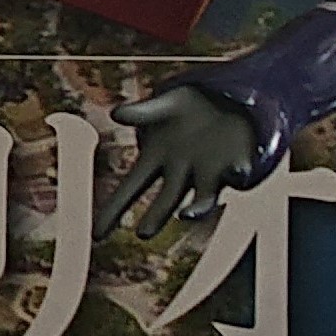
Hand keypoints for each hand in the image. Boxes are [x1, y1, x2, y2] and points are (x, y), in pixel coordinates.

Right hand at [100, 88, 266, 238]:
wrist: (227, 100)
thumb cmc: (188, 109)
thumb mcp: (163, 106)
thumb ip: (141, 112)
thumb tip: (115, 113)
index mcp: (157, 158)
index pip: (130, 189)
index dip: (112, 212)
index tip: (96, 235)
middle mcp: (182, 172)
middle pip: (166, 200)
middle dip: (155, 216)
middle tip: (143, 233)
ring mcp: (211, 171)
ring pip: (203, 196)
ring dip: (197, 207)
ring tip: (187, 215)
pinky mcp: (239, 162)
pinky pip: (239, 171)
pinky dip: (238, 173)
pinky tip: (238, 172)